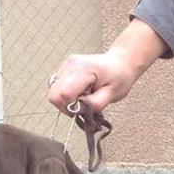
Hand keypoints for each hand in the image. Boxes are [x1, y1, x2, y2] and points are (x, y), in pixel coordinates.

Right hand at [47, 19, 167, 114]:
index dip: (71, 107)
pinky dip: (68, 94)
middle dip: (67, 104)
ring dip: (68, 99)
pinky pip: (58, 88)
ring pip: (54, 92)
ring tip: (86, 94)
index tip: (85, 107)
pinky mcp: (64, 69)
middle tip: (85, 102)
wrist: (120, 63)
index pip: (63, 95)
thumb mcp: (112, 94)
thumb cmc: (119, 77)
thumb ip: (94, 104)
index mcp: (83, 70)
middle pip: (54, 95)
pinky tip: (82, 90)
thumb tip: (78, 109)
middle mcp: (70, 65)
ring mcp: (65, 65)